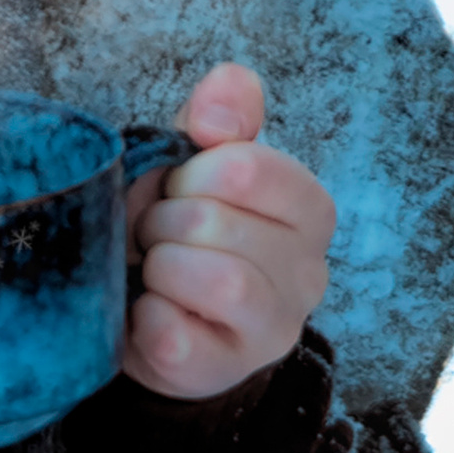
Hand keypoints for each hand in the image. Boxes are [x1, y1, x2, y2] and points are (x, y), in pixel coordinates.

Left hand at [121, 63, 333, 401]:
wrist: (155, 320)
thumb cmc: (182, 230)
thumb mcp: (197, 165)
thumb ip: (220, 118)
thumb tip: (229, 82)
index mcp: (308, 208)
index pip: (247, 166)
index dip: (193, 173)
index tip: (180, 188)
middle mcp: (309, 272)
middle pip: (218, 221)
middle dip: (164, 221)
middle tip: (157, 235)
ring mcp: (274, 328)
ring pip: (218, 280)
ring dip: (161, 267)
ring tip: (154, 271)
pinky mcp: (226, 370)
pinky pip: (176, 336)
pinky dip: (145, 317)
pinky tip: (147, 312)